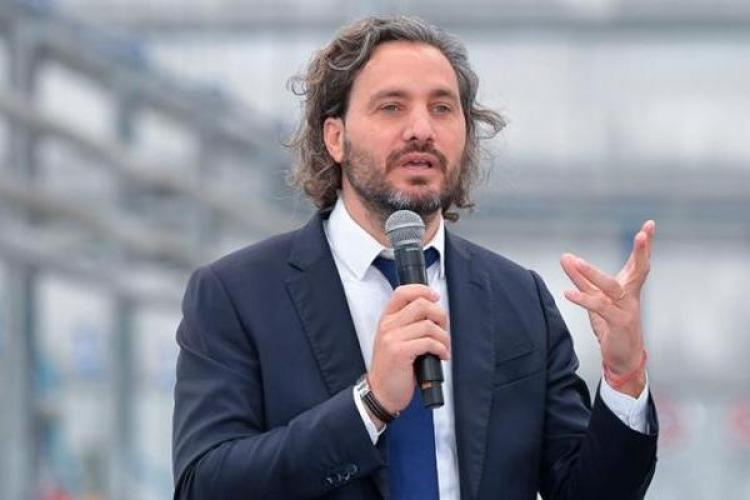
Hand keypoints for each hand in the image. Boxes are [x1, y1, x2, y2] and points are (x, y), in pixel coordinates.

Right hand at [368, 284, 449, 415]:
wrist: (381, 393)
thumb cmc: (392, 369)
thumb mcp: (395, 340)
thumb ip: (409, 325)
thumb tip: (434, 314)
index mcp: (387, 320)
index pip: (402, 292)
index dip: (422, 290)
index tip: (435, 297)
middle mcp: (388, 326)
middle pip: (421, 305)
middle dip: (440, 316)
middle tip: (443, 330)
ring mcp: (392, 339)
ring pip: (428, 325)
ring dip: (444, 337)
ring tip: (444, 347)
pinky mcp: (400, 352)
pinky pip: (429, 342)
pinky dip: (441, 349)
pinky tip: (442, 356)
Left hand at [560, 220, 654, 396]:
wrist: (622, 358)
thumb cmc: (610, 325)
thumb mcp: (594, 297)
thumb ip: (580, 278)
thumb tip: (565, 256)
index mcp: (629, 288)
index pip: (638, 262)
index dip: (645, 245)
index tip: (650, 225)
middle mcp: (631, 296)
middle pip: (640, 270)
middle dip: (642, 252)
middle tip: (643, 234)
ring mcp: (627, 310)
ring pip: (611, 288)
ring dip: (593, 274)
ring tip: (575, 261)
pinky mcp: (618, 324)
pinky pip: (599, 308)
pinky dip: (583, 300)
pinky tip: (568, 294)